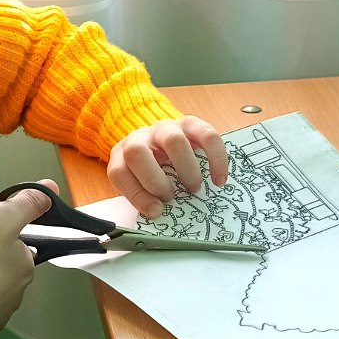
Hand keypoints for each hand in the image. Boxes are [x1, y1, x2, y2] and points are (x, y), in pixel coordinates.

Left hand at [108, 117, 228, 219]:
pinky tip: (219, 179)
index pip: (119, 172)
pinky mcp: (190, 123)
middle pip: (137, 152)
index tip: (156, 211)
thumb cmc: (153, 168)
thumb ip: (145, 196)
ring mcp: (165, 128)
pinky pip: (207, 135)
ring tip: (193, 189)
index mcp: (122, 155)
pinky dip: (216, 159)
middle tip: (171, 198)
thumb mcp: (141, 182)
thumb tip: (159, 215)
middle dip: (154, 180)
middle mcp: (140, 137)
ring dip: (186, 170)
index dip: (136, 195)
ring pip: (173, 141)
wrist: (165, 139)